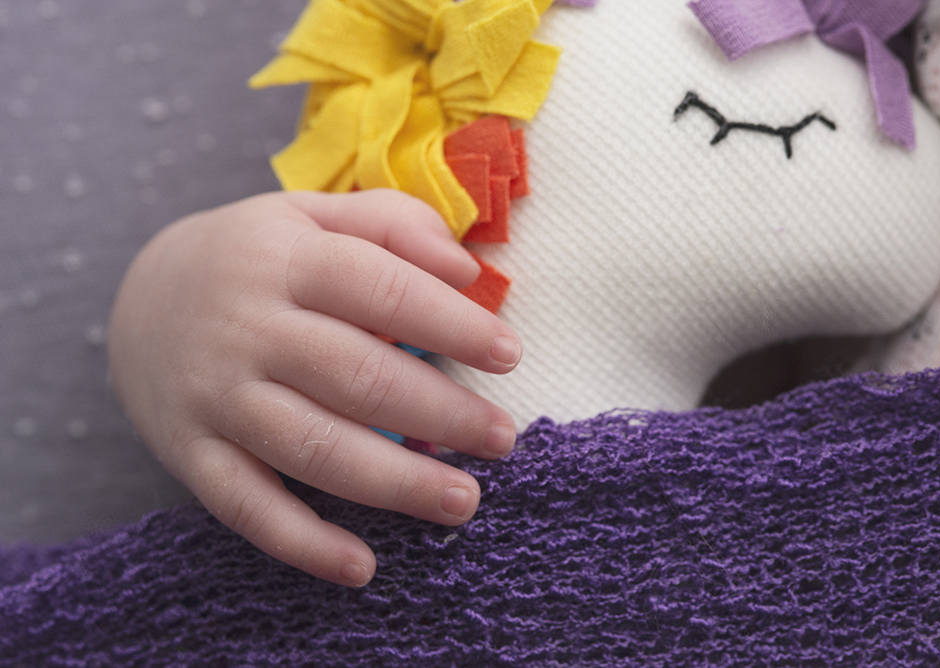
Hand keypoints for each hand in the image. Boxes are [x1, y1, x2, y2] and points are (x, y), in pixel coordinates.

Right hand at [108, 190, 520, 585]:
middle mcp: (246, 328)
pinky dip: (304, 543)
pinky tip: (362, 567)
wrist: (138, 297)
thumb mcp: (312, 215)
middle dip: (440, 413)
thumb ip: (391, 224)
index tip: (509, 355)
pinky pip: (247, 507)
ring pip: (312, 447)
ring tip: (462, 500)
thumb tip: (464, 268)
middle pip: (356, 376)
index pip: (380, 289)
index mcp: (284, 260)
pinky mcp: (191, 453)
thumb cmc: (254, 258)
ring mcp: (216, 395)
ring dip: (395, 482)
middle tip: (500, 437)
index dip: (451, 324)